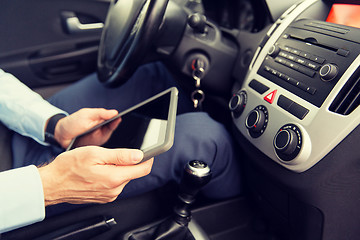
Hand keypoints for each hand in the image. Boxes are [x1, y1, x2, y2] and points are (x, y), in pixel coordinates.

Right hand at [38, 146, 152, 205]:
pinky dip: (111, 175)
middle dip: (128, 161)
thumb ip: (120, 155)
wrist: (53, 183)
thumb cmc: (70, 167)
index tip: (148, 150)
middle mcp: (114, 190)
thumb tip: (139, 155)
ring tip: (101, 162)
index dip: (148, 158)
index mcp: (115, 178)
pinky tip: (98, 171)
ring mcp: (109, 195)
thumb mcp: (96, 153)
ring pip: (123, 177)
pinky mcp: (104, 197)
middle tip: (112, 153)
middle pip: (133, 173)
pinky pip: (115, 184)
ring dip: (118, 168)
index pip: (143, 169)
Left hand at [54, 108, 120, 148]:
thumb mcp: (86, 115)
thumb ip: (100, 113)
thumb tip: (115, 112)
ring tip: (104, 132)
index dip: (117, 118)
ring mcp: (100, 137)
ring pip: (108, 136)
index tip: (120, 117)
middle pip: (113, 127)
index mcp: (101, 118)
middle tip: (112, 124)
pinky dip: (103, 143)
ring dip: (107, 135)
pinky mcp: (96, 145)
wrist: (61, 136)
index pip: (113, 118)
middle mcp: (103, 127)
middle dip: (114, 127)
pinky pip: (103, 145)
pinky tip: (99, 140)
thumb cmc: (73, 123)